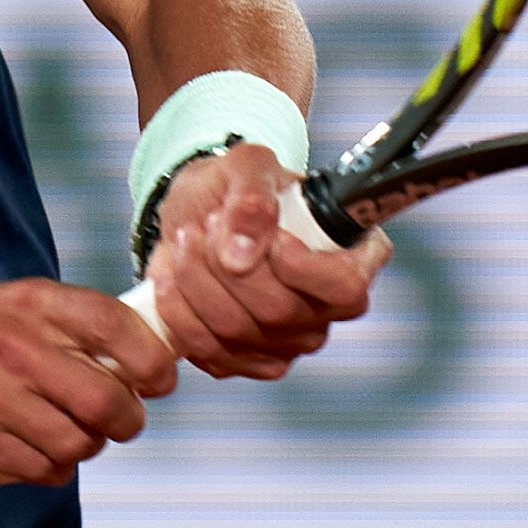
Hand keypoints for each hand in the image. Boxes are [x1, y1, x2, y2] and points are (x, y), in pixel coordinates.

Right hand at [0, 279, 178, 486]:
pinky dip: (46, 468)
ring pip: (77, 442)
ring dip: (82, 448)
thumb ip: (63, 326)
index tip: (159, 379)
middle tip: (121, 422)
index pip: (116, 325)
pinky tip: (25, 451)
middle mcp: (10, 344)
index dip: (153, 359)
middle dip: (126, 420)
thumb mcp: (1, 308)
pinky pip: (40, 469)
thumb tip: (142, 356)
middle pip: (106, 398)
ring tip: (60, 435)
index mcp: (26, 302)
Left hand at [145, 142, 391, 379]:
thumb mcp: (246, 167)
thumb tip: (242, 252)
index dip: (301, 266)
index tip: (271, 236)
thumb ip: (252, 196)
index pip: (345, 285)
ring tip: (186, 238)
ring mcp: (287, 342)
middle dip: (228, 263)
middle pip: (279, 310)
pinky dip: (178, 306)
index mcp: (354, 259)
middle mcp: (327, 310)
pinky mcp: (243, 361)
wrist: (199, 216)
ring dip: (196, 278)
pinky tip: (173, 273)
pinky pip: (205, 346)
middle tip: (206, 223)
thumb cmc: (238, 190)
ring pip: (235, 328)